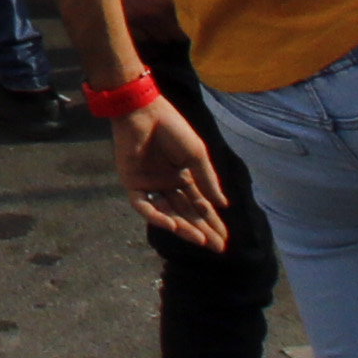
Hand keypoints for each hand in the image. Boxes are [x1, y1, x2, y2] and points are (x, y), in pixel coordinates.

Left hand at [109, 97, 224, 252]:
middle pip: (186, 213)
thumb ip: (207, 180)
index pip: (200, 205)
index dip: (212, 222)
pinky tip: (171, 224)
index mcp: (183, 176)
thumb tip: (223, 205)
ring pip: (167, 213)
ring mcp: (149, 185)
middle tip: (217, 247)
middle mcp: (167, 184)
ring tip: (200, 239)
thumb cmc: (172, 128)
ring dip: (183, 227)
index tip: (225, 239)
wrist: (144, 111)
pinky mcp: (132, 182)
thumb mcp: (196, 155)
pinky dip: (155, 216)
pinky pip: (142, 205)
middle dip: (202, 230)